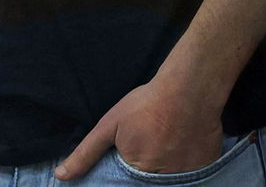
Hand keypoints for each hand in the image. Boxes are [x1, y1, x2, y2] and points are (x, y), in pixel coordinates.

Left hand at [53, 79, 223, 180]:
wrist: (190, 89)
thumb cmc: (147, 105)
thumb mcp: (110, 125)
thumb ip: (86, 153)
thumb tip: (61, 176)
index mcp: (136, 172)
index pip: (125, 184)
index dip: (127, 172)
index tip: (134, 154)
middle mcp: (162, 181)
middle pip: (146, 183)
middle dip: (146, 169)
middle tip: (151, 144)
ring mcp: (185, 178)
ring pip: (168, 181)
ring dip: (164, 168)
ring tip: (165, 145)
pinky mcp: (204, 171)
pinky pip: (189, 177)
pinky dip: (183, 168)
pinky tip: (181, 147)